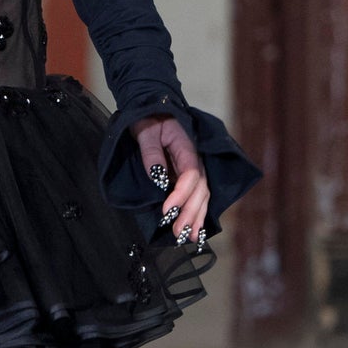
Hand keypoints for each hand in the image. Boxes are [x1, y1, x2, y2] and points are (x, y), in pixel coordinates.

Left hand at [133, 115, 208, 250]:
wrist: (152, 109)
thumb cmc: (148, 119)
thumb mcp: (146, 132)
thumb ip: (151, 154)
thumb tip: (157, 177)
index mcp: (187, 148)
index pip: (191, 174)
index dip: (181, 194)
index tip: (167, 210)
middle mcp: (195, 160)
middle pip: (200, 190)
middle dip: (190, 212)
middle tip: (178, 231)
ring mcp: (194, 169)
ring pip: (201, 196)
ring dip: (196, 217)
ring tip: (188, 238)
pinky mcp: (188, 176)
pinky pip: (197, 196)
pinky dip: (196, 213)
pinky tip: (193, 230)